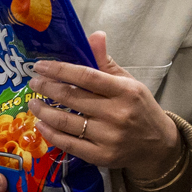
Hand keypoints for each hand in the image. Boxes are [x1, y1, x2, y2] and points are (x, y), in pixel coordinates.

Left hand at [28, 32, 181, 176]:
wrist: (158, 145)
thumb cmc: (139, 108)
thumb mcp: (128, 82)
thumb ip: (106, 62)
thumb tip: (94, 35)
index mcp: (125, 91)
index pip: (86, 76)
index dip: (59, 70)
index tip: (40, 66)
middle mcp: (117, 114)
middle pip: (72, 98)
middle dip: (46, 88)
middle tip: (33, 83)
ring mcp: (108, 137)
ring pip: (65, 122)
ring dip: (43, 111)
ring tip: (33, 103)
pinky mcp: (100, 155)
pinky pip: (68, 143)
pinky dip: (50, 133)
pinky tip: (41, 124)